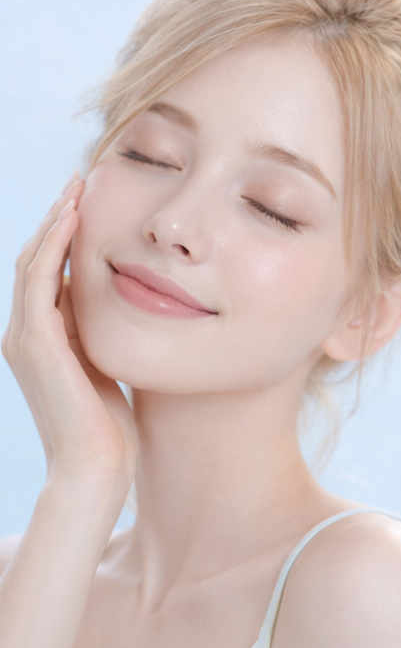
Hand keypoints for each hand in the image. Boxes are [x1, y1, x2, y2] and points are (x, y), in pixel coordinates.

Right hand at [2, 178, 136, 500]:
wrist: (98, 467)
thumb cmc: (113, 422)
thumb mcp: (108, 358)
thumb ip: (104, 328)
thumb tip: (129, 292)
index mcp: (41, 338)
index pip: (46, 271)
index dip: (63, 233)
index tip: (88, 198)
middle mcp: (23, 334)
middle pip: (34, 258)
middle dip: (57, 217)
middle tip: (80, 180)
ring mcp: (25, 338)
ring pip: (32, 262)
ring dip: (54, 221)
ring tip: (77, 188)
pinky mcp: (37, 342)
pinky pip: (40, 279)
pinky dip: (54, 244)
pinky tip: (75, 218)